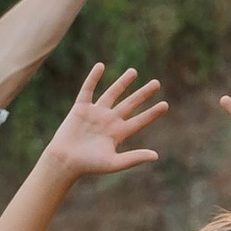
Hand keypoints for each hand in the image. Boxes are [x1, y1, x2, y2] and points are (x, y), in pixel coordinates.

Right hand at [44, 62, 168, 182]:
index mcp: (118, 133)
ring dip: (123, 82)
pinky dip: (93, 78)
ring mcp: (95, 113)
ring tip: (134, 71)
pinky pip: (88, 89)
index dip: (152, 113)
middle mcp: (109, 121)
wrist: (64, 161)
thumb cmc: (88, 165)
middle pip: (130, 104)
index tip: (165, 105)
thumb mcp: (114, 162)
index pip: (140, 121)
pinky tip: (100, 66)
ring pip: (112, 93)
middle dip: (143, 94)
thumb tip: (156, 156)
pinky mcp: (81, 108)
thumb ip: (134, 158)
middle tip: (157, 83)